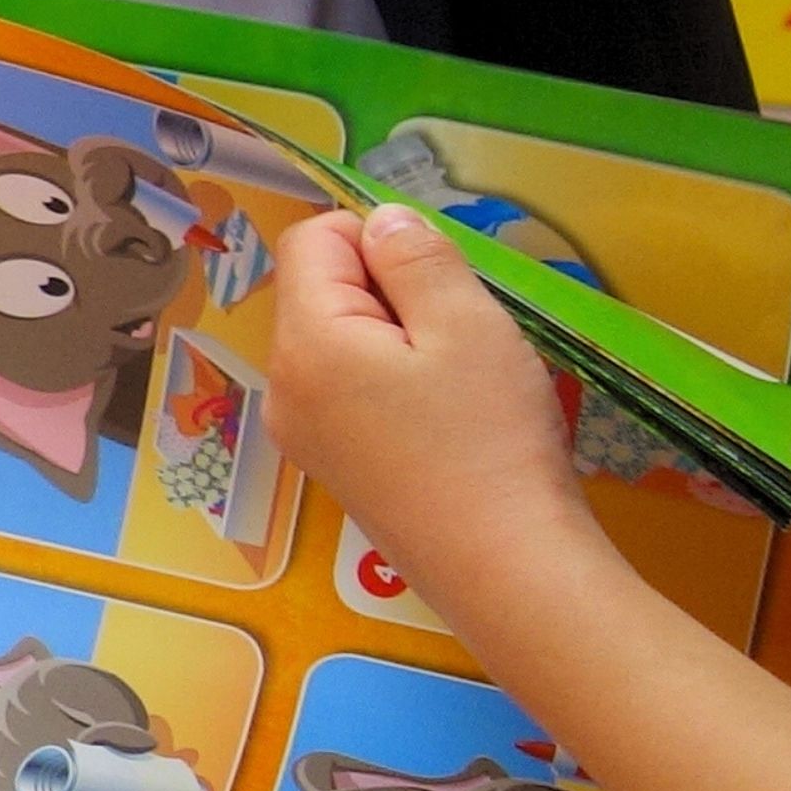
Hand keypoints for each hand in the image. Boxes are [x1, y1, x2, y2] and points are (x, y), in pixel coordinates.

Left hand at [264, 208, 608, 619]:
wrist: (508, 570)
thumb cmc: (491, 439)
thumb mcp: (467, 325)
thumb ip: (416, 257)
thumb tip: (381, 220)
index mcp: (303, 343)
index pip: (310, 241)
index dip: (377, 237)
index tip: (440, 277)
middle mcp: (283, 386)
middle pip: (321, 292)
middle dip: (390, 290)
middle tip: (459, 333)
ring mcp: (304, 434)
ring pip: (341, 342)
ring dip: (401, 338)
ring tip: (460, 380)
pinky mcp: (336, 469)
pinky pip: (352, 392)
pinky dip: (396, 383)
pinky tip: (450, 419)